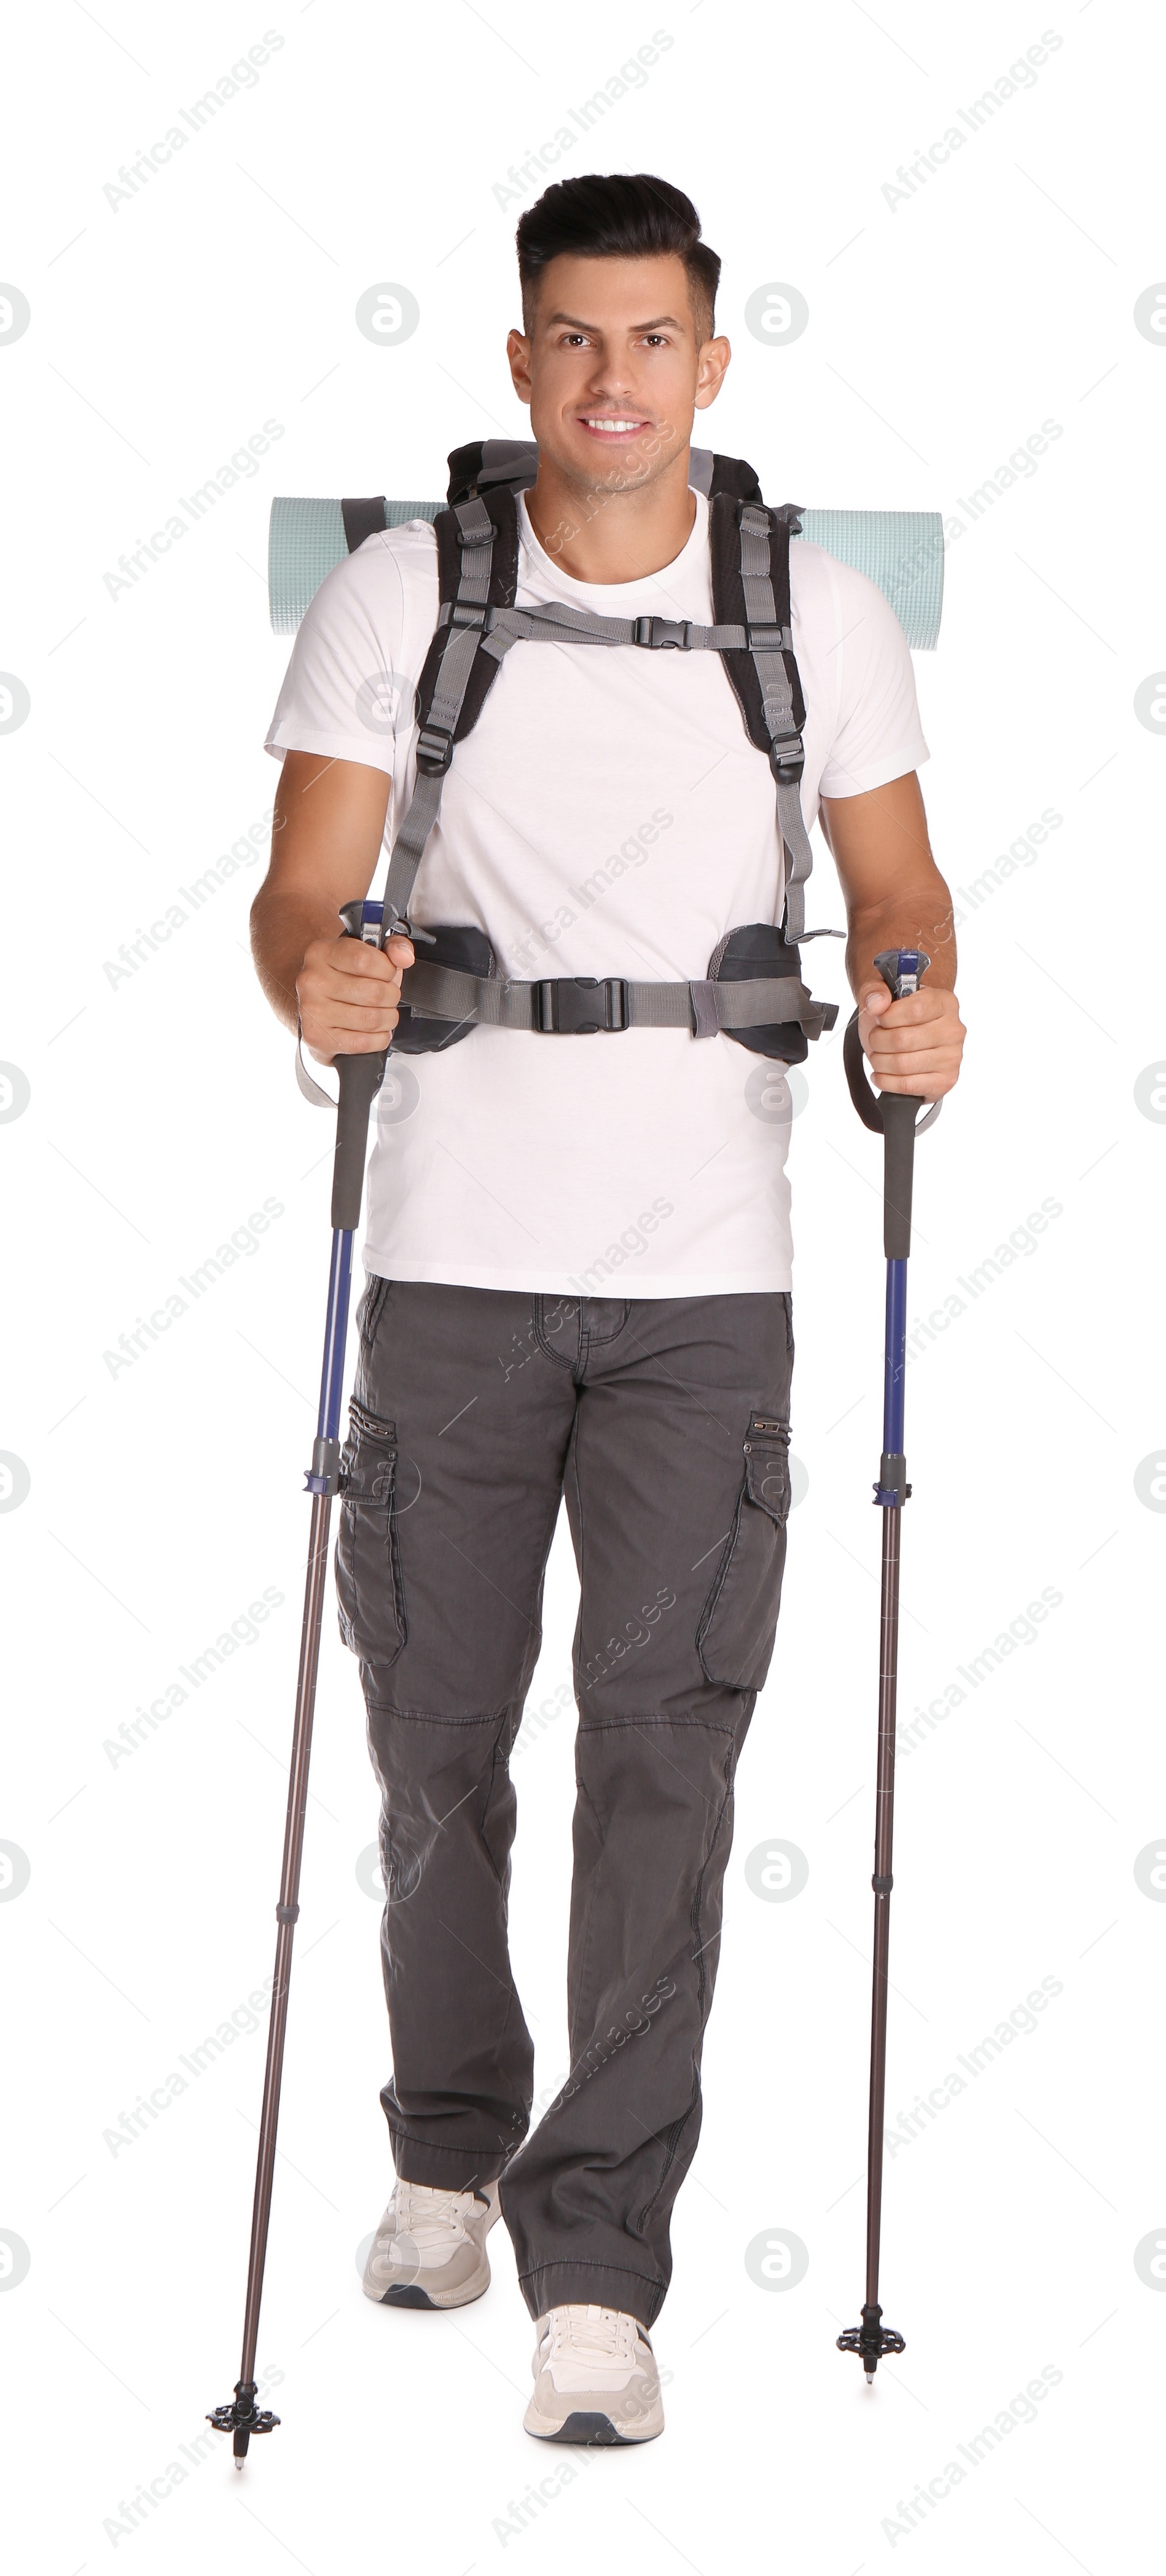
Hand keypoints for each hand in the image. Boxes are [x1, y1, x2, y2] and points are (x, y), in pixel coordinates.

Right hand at [296, 931, 413, 1062]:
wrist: (315, 1008)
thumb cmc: (343, 979)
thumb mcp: (364, 953)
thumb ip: (390, 947)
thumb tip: (404, 956)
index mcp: (321, 953)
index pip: (365, 959)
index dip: (387, 969)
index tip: (387, 973)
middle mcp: (312, 981)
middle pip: (374, 993)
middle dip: (391, 997)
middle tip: (386, 997)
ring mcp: (312, 1011)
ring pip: (372, 1020)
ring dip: (387, 1019)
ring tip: (381, 1014)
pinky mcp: (318, 1038)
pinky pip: (364, 1042)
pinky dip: (378, 1038)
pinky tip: (372, 1031)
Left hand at [858, 978, 964, 1099]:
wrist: (910, 1037)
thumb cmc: (899, 1017)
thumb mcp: (883, 997)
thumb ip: (874, 990)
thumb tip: (877, 1003)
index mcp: (945, 1002)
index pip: (914, 1010)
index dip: (887, 1016)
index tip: (880, 1018)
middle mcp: (954, 1030)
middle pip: (903, 1040)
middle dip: (877, 1040)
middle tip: (875, 1038)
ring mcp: (952, 1058)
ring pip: (902, 1064)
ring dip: (879, 1061)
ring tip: (878, 1055)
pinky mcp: (945, 1081)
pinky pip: (907, 1085)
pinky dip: (886, 1081)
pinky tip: (881, 1073)